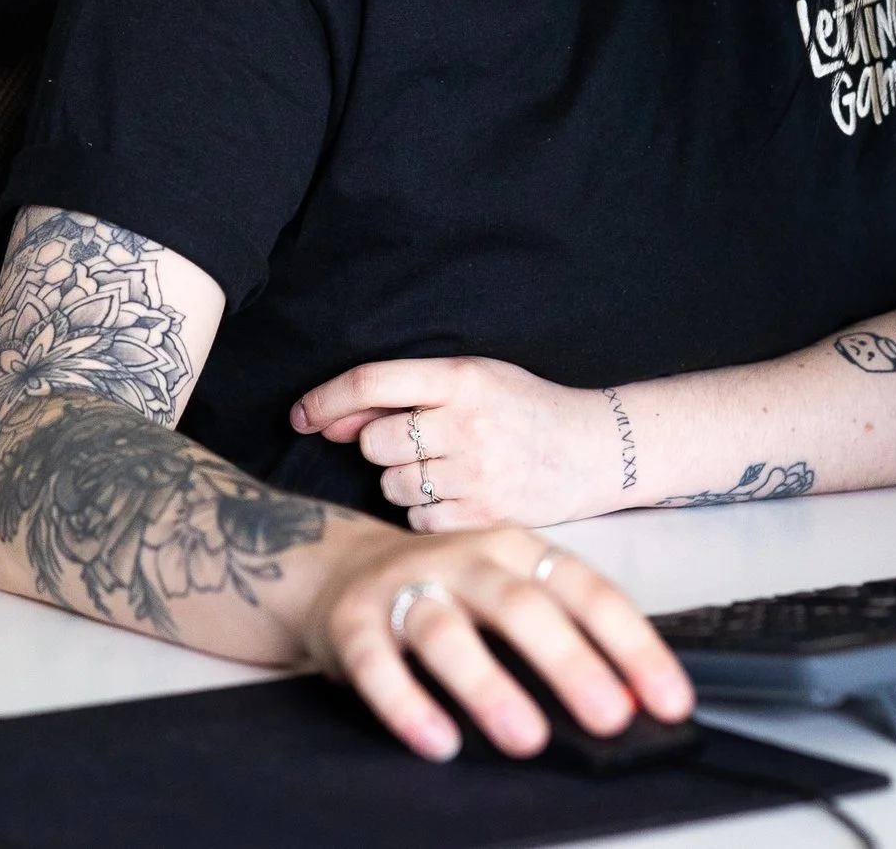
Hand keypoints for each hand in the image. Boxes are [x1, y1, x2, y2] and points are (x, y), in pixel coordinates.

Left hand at [293, 357, 621, 529]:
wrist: (595, 449)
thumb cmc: (525, 409)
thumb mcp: (474, 380)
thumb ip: (405, 395)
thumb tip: (331, 420)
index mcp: (462, 378)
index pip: (371, 382)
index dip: (325, 399)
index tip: (300, 416)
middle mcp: (467, 423)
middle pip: (376, 443)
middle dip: (382, 447)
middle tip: (419, 445)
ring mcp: (478, 472)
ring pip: (394, 485)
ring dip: (405, 481)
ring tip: (447, 469)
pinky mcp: (486, 516)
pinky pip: (420, 519)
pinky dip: (428, 512)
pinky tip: (459, 495)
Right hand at [301, 520, 693, 760]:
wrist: (338, 569)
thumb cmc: (446, 590)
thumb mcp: (509, 593)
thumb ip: (564, 636)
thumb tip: (633, 702)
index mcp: (515, 549)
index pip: (586, 591)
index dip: (632, 646)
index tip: (670, 701)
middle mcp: (464, 561)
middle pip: (521, 606)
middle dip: (569, 663)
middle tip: (609, 717)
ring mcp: (405, 587)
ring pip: (446, 632)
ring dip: (489, 686)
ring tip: (526, 737)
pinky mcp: (353, 623)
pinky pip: (376, 664)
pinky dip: (407, 704)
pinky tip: (439, 741)